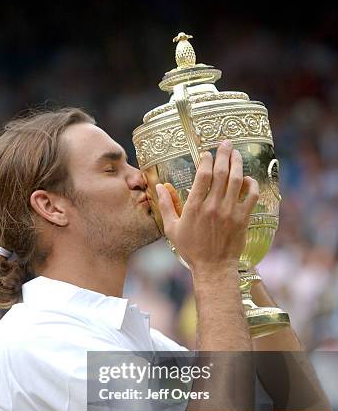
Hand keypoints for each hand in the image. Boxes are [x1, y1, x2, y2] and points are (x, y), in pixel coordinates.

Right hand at [156, 140, 258, 274]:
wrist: (213, 267)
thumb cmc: (191, 249)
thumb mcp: (172, 229)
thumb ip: (166, 206)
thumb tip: (159, 186)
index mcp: (194, 207)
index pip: (203, 176)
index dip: (206, 160)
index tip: (206, 153)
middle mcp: (213, 206)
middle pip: (221, 172)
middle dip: (224, 154)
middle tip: (225, 143)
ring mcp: (229, 212)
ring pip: (237, 180)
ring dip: (237, 163)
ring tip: (236, 154)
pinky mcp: (242, 218)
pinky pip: (251, 196)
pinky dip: (251, 184)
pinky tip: (247, 179)